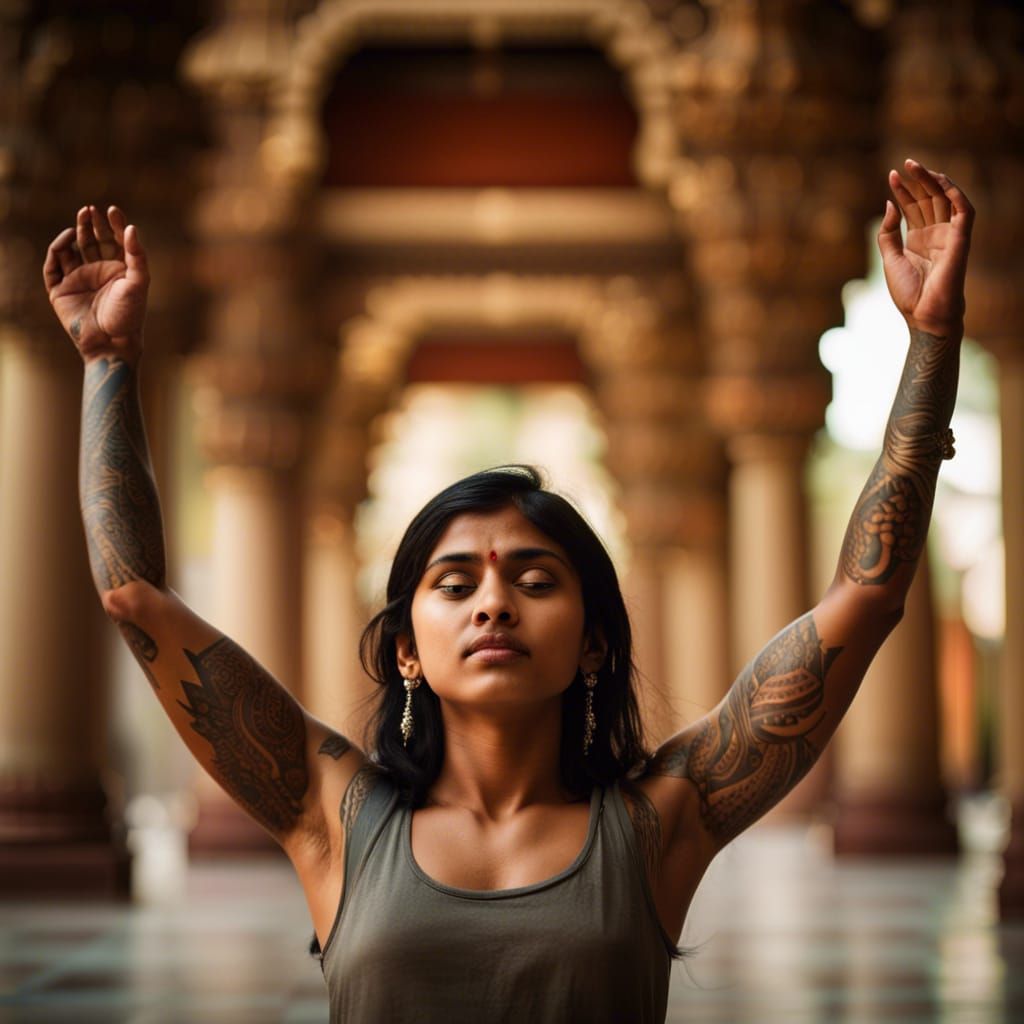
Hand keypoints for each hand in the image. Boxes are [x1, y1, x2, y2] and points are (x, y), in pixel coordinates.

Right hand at [42, 205, 148, 361]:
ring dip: (76, 232)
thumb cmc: (129, 315)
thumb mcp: (138, 282)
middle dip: (92, 224)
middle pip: (93, 241)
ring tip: (82, 216)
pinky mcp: (60, 290)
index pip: (115, 242)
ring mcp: (79, 280)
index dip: (114, 225)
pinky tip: (68, 239)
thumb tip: (131, 228)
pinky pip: (54, 265)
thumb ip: (137, 256)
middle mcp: (99, 273)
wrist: (111, 341)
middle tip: (91, 209)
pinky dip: (59, 249)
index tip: (112, 210)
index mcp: (119, 272)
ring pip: (73, 249)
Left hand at [878, 159, 973, 338]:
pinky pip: (964, 211)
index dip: (903, 191)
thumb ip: (888, 232)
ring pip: (945, 200)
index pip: (913, 207)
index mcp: (919, 239)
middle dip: (917, 180)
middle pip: (928, 199)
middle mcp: (935, 234)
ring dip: (933, 181)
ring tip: (917, 167)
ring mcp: (949, 235)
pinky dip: (955, 194)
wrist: (922, 314)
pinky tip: (941, 181)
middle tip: (905, 164)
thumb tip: (888, 205)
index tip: (892, 175)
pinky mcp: (961, 240)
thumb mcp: (890, 258)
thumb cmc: (907, 293)